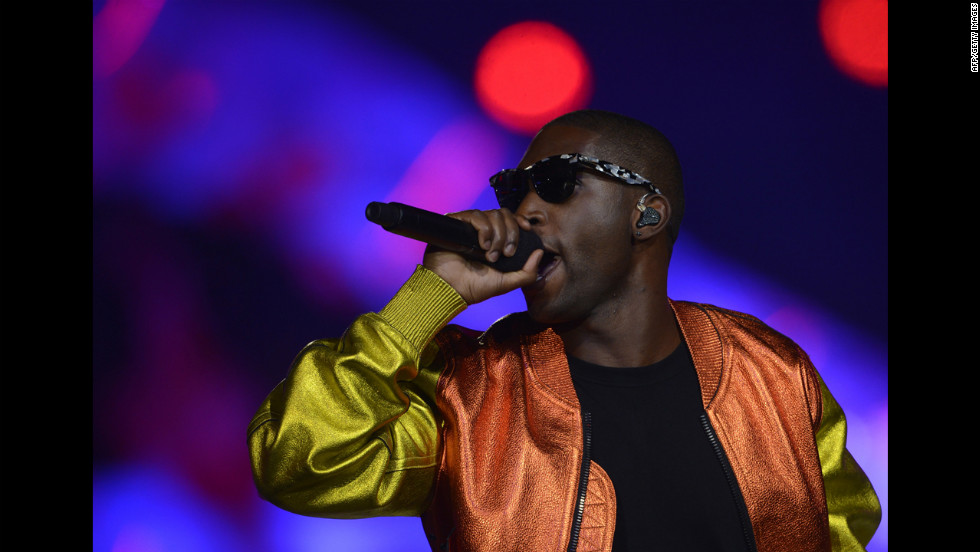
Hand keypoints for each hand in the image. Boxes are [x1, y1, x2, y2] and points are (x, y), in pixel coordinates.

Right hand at [423, 209, 543, 304]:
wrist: (451, 289)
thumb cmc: (475, 287)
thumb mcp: (507, 283)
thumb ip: (527, 273)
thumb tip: (540, 253)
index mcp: (495, 241)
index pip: (511, 220)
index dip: (520, 220)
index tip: (527, 229)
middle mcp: (483, 231)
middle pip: (504, 215)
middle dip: (510, 234)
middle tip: (505, 254)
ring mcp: (470, 227)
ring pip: (492, 214)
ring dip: (497, 234)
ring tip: (489, 254)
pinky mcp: (457, 223)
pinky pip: (476, 215)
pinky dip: (484, 229)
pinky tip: (482, 245)